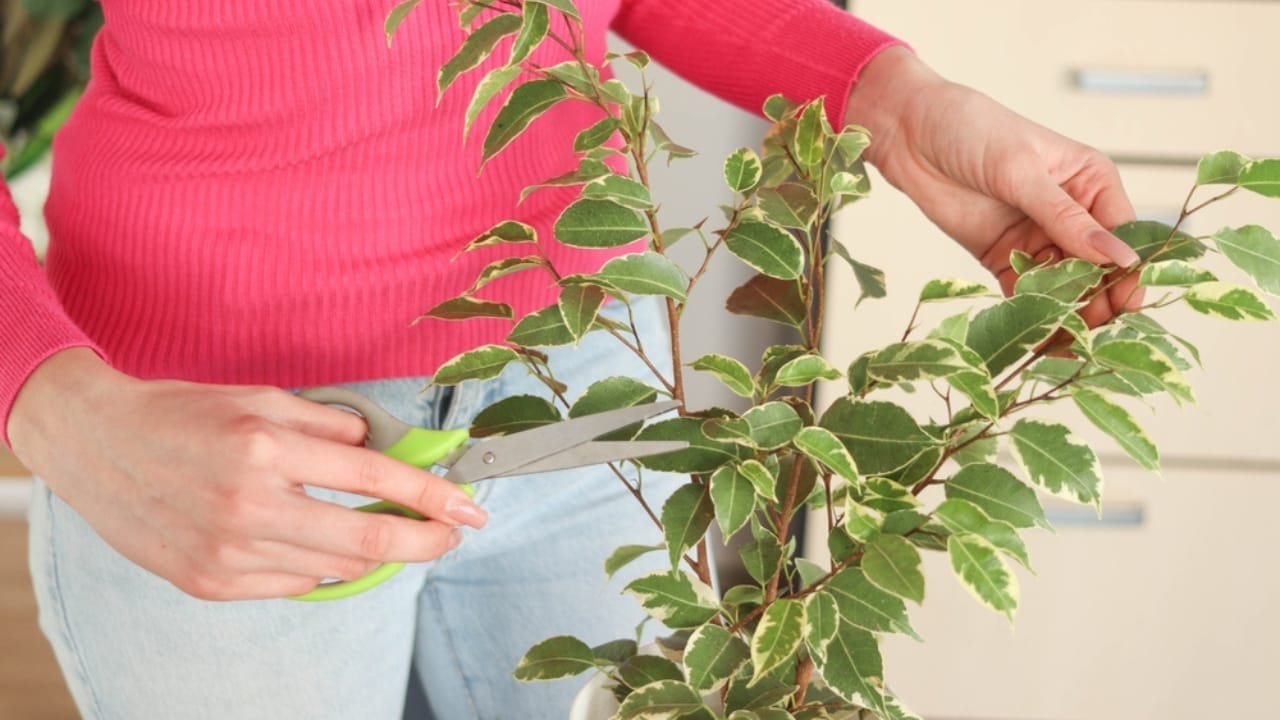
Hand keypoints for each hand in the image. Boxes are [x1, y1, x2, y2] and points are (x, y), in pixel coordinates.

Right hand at [7, 348, 486, 600]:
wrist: (98, 445)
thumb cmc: (184, 413)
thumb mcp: (263, 398)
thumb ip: (330, 426)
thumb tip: (382, 451)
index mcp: (266, 448)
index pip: (375, 481)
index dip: (433, 497)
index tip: (469, 507)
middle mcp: (249, 506)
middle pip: (366, 544)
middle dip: (425, 542)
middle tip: (452, 535)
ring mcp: (227, 552)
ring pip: (333, 570)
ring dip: (371, 555)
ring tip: (381, 531)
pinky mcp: (209, 583)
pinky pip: (292, 585)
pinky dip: (316, 566)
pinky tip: (310, 541)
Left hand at [845, 47, 1142, 326]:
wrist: (910, 134)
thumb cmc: (973, 131)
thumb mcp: (1021, 172)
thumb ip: (1065, 218)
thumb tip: (1119, 258)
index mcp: (1092, 183)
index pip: (1123, 235)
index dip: (1128, 273)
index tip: (1127, 308)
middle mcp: (1073, 214)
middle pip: (1097, 269)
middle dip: (1099, 302)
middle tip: (1094, 337)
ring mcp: (1038, 238)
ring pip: (1064, 287)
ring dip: (1067, 315)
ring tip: (1068, 347)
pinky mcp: (1004, 258)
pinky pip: (1027, 294)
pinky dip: (1033, 317)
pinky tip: (1037, 342)